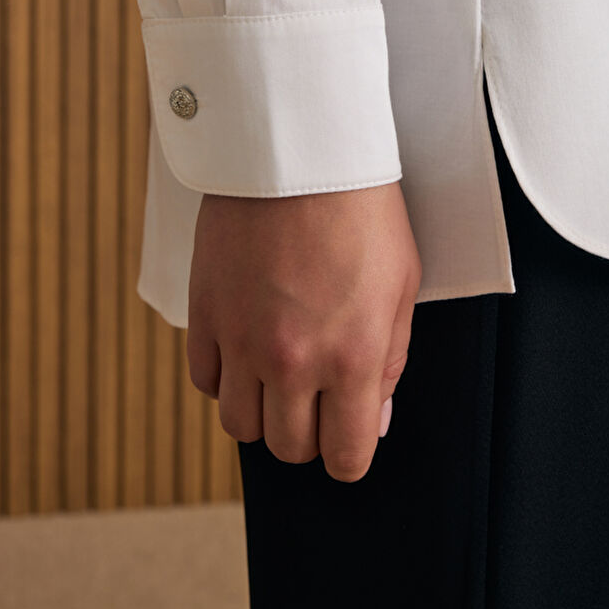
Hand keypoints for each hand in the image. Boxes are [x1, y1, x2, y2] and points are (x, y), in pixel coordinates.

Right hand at [186, 179, 422, 482]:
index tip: (348, 435)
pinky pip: (205, 380)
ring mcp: (241, 339)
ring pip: (240, 425)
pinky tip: (247, 347)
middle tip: (318, 396)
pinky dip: (225, 375)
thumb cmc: (361, 207)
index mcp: (351, 357)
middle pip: (287, 448)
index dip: (350, 454)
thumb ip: (390, 360)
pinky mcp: (205, 312)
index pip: (344, 457)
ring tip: (279, 373)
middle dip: (307, 432)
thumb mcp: (403, 283)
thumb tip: (372, 419)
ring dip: (263, 409)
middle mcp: (292, 360)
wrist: (301, 151)